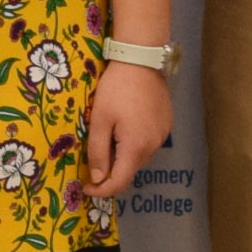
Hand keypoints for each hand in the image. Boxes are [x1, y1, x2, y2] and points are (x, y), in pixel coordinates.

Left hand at [81, 60, 172, 198]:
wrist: (141, 61)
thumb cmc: (116, 89)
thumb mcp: (99, 120)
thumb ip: (97, 152)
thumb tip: (98, 179)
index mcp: (136, 148)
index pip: (119, 182)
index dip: (101, 190)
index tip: (85, 187)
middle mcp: (153, 146)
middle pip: (129, 170)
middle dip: (110, 171)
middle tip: (92, 158)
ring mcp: (162, 135)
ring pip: (139, 158)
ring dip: (122, 157)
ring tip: (108, 138)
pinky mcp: (166, 125)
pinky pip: (147, 144)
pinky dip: (134, 144)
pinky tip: (124, 128)